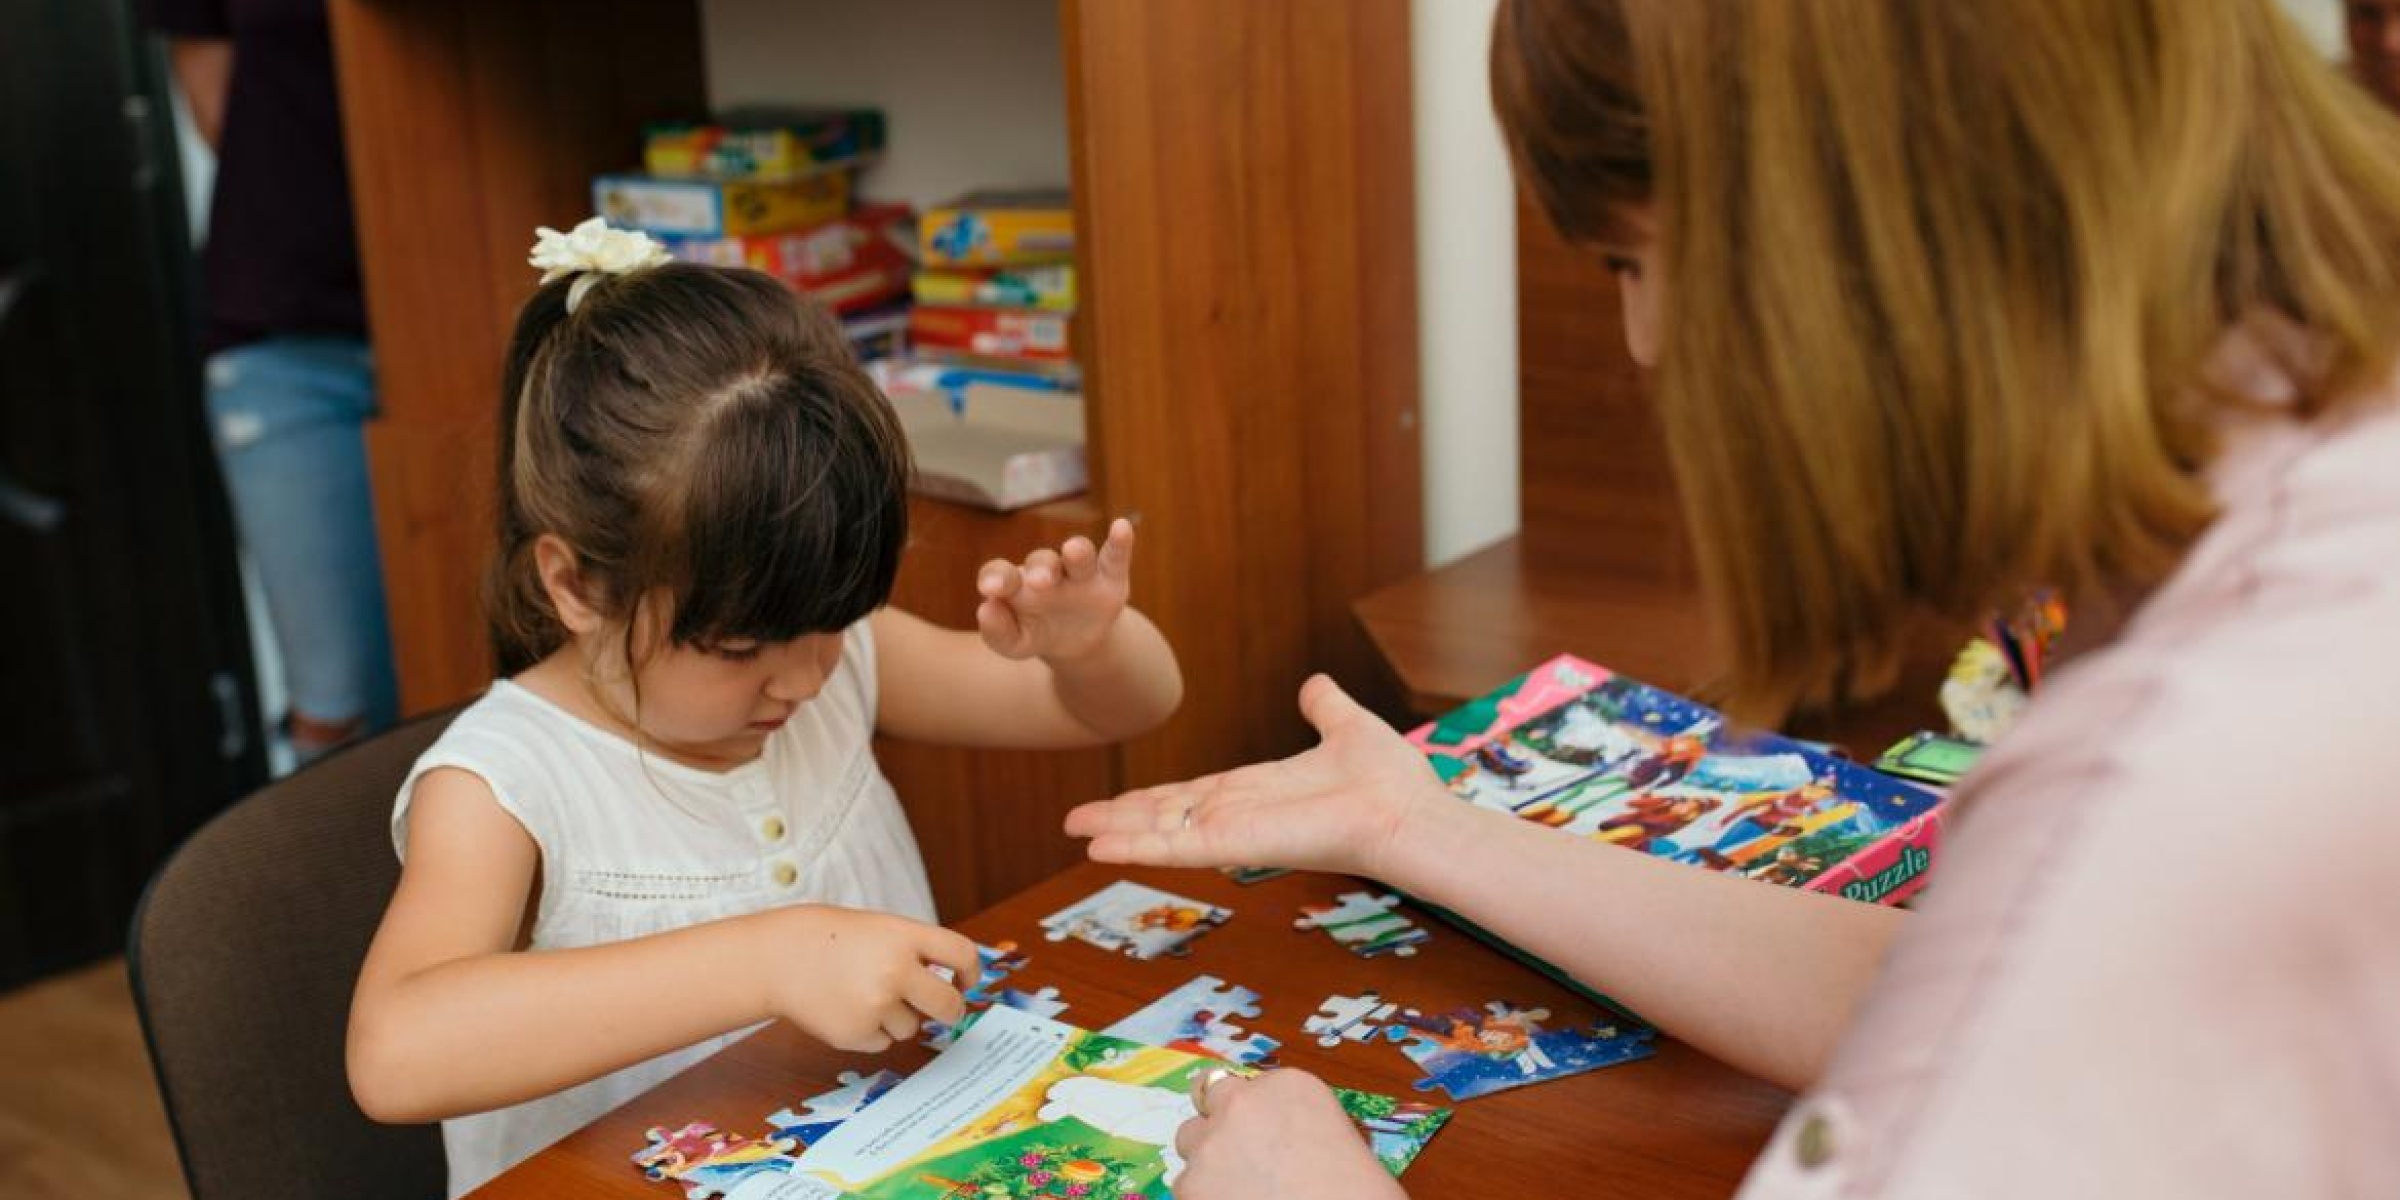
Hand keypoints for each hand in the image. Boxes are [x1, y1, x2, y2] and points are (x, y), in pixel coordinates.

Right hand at [755, 907, 979, 1052]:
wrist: (779, 957)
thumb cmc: (833, 941)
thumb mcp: (880, 930)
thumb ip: (916, 953)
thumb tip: (953, 989)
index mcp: (904, 936)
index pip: (961, 954)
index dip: (971, 971)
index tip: (966, 981)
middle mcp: (895, 970)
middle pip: (948, 1005)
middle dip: (950, 1010)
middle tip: (943, 1009)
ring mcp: (876, 1004)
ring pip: (911, 1026)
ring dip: (896, 1016)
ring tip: (861, 993)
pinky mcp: (857, 1033)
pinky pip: (883, 1042)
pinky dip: (871, 1031)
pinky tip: (846, 1009)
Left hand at [975, 519, 1137, 663]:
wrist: (1075, 640)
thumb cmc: (1036, 634)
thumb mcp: (1016, 643)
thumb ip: (998, 632)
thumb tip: (986, 609)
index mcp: (1017, 584)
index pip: (1001, 572)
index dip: (995, 577)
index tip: (990, 590)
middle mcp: (1046, 571)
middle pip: (1042, 560)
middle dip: (1041, 568)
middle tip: (1039, 582)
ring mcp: (1079, 572)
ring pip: (1079, 554)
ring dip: (1078, 551)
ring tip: (1074, 551)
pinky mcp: (1110, 577)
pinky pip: (1114, 556)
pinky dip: (1120, 542)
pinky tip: (1122, 527)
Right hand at [1064, 675, 1442, 877]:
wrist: (1408, 814)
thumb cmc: (1390, 781)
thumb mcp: (1347, 725)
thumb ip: (1324, 706)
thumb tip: (1314, 683)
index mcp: (1260, 789)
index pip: (1193, 794)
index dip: (1153, 797)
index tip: (1120, 800)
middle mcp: (1241, 814)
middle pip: (1166, 815)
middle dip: (1121, 818)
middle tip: (1075, 822)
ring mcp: (1237, 832)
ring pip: (1162, 831)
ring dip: (1118, 832)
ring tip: (1075, 832)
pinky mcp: (1239, 846)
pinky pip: (1177, 846)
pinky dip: (1136, 848)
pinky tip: (1099, 849)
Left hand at [1173, 1069, 1404, 1199]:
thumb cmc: (1360, 1192)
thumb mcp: (1343, 1142)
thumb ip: (1304, 1129)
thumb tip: (1288, 1147)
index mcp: (1289, 1086)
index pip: (1255, 1085)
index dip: (1260, 1114)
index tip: (1270, 1137)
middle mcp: (1243, 1104)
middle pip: (1211, 1097)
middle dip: (1221, 1120)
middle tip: (1240, 1152)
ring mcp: (1211, 1144)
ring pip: (1190, 1141)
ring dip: (1207, 1158)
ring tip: (1237, 1188)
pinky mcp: (1189, 1185)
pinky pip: (1185, 1186)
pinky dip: (1204, 1198)